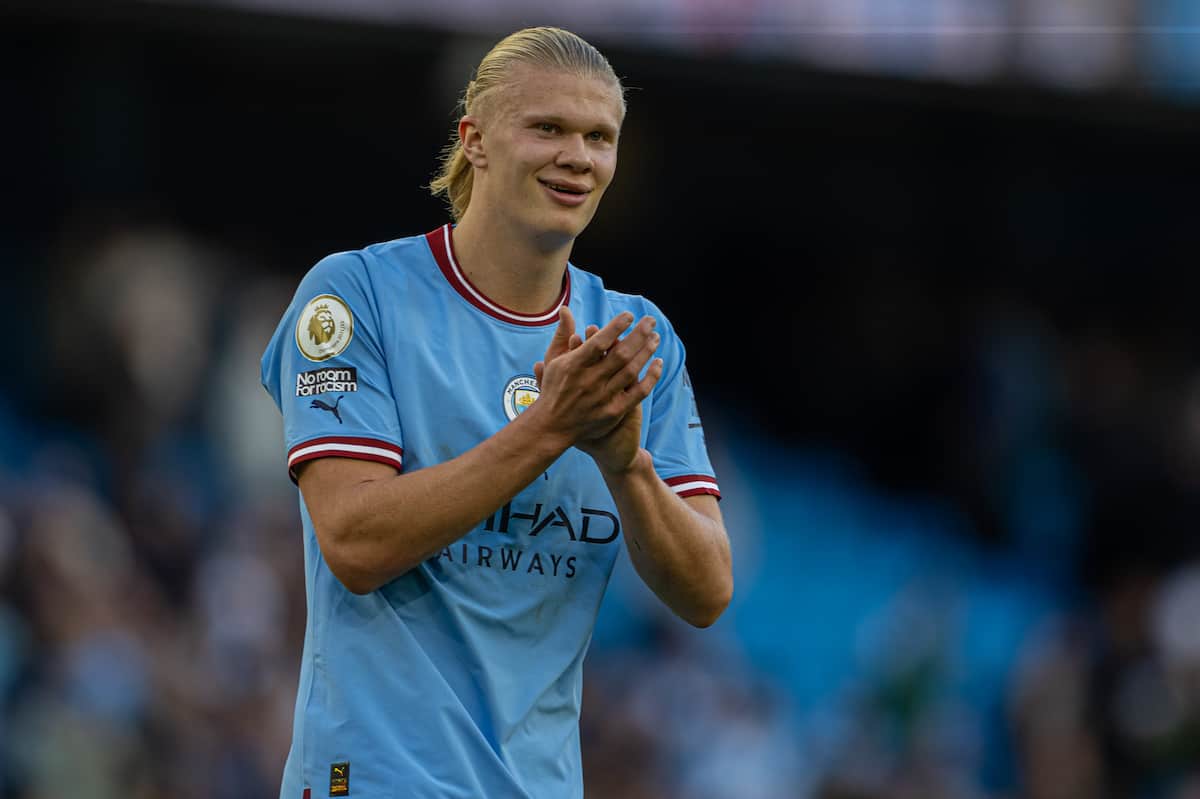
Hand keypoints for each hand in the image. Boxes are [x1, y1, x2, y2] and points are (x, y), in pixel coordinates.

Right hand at [532, 307, 661, 473]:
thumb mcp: (553, 360)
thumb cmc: (554, 389)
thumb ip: (562, 334)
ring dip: (646, 352)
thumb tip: (565, 309)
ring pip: (631, 370)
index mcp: (575, 365)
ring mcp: (603, 397)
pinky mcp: (614, 411)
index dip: (616, 327)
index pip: (599, 341)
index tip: (630, 316)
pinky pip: (638, 392)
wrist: (552, 427)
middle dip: (638, 335)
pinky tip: (658, 363)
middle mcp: (590, 381)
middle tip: (651, 321)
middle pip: (620, 354)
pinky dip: (651, 377)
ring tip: (655, 338)